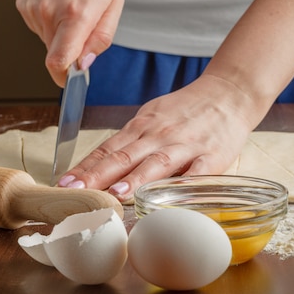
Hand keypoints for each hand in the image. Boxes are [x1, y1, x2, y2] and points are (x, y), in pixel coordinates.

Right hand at [16, 0, 125, 85]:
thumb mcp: (115, 4)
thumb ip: (100, 39)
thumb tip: (83, 64)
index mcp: (76, 14)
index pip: (58, 60)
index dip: (64, 77)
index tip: (70, 80)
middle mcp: (50, 12)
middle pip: (55, 54)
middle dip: (70, 50)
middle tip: (84, 26)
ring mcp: (33, 7)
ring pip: (47, 41)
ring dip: (61, 34)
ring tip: (72, 7)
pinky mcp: (23, 4)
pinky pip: (39, 28)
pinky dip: (50, 23)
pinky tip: (59, 2)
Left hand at [57, 75, 257, 200]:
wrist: (229, 93)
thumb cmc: (187, 110)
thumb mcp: (153, 117)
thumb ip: (132, 141)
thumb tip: (102, 165)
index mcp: (143, 127)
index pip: (108, 149)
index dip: (85, 167)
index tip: (64, 184)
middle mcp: (159, 135)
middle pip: (124, 157)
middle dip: (97, 176)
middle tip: (75, 193)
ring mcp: (186, 146)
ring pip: (156, 163)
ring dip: (135, 180)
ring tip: (114, 194)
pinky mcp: (212, 156)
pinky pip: (196, 174)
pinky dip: (182, 186)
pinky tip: (169, 200)